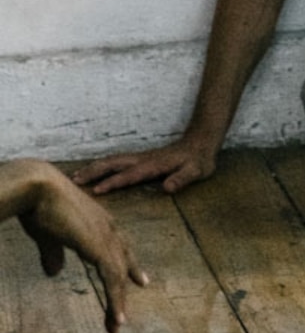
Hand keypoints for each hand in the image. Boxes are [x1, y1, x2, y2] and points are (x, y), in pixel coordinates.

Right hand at [16, 169, 148, 331]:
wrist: (38, 188)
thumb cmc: (40, 206)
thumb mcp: (48, 236)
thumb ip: (54, 253)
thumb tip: (54, 272)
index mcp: (98, 223)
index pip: (119, 249)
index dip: (128, 266)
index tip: (139, 281)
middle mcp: (108, 229)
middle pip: (121, 265)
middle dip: (122, 291)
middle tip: (121, 315)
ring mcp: (106, 237)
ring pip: (118, 276)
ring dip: (118, 303)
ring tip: (116, 326)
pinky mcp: (99, 246)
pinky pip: (113, 278)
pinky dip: (116, 299)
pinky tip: (117, 318)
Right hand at [75, 132, 220, 196]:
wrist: (201, 142)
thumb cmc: (198, 161)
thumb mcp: (196, 171)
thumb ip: (182, 179)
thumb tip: (167, 188)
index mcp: (153, 165)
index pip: (130, 175)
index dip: (113, 182)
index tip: (96, 190)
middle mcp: (143, 159)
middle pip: (114, 163)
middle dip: (94, 171)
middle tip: (74, 181)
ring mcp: (140, 158)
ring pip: (113, 161)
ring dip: (94, 167)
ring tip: (75, 177)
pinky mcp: (140, 159)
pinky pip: (116, 162)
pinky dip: (102, 166)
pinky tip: (94, 172)